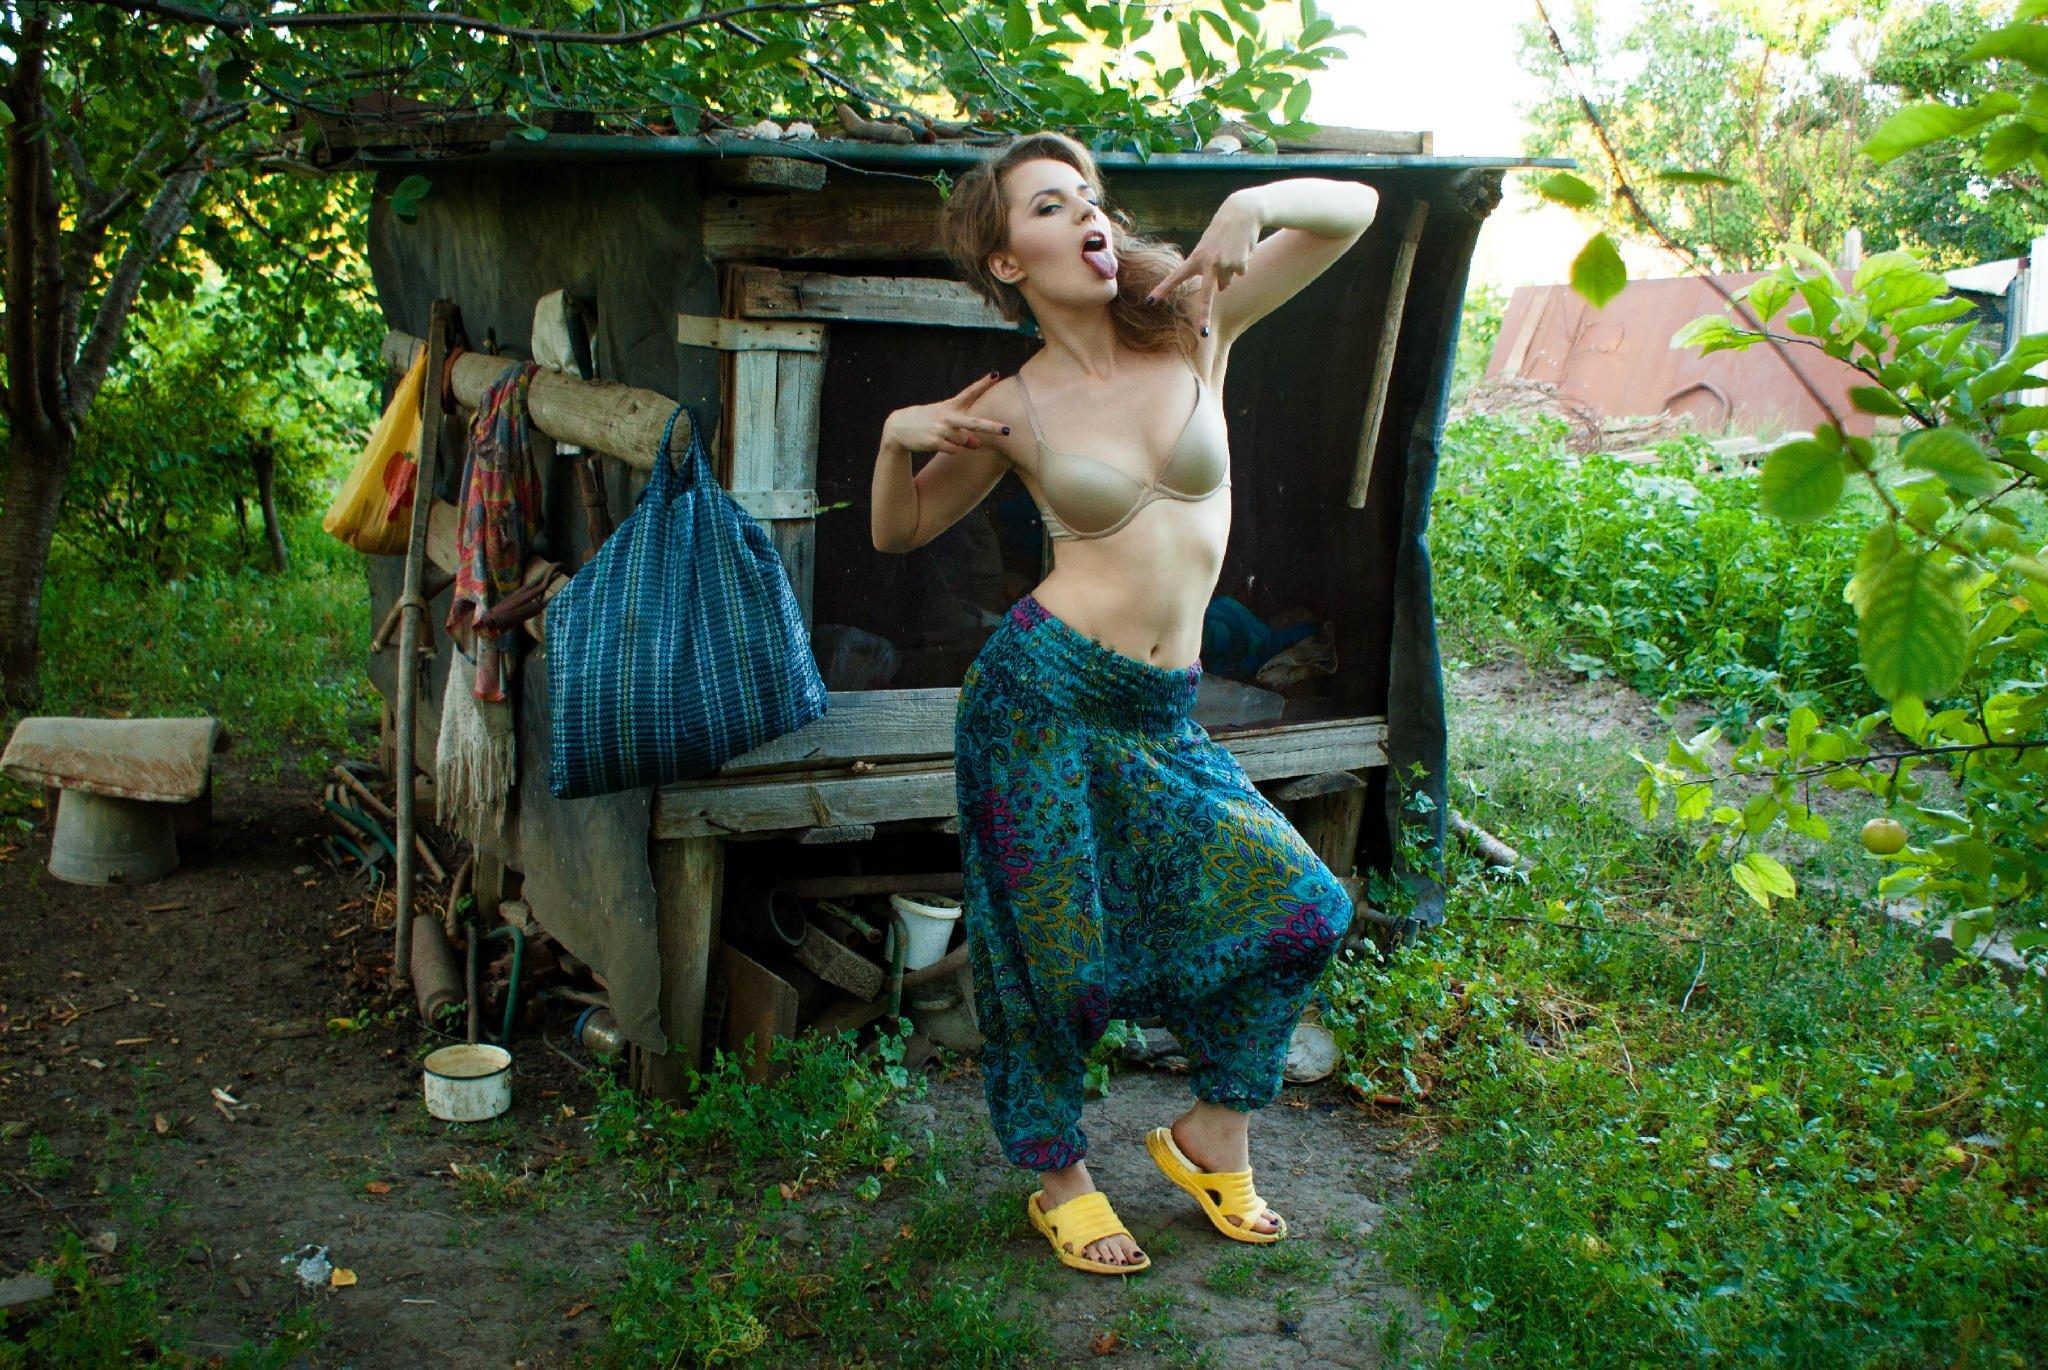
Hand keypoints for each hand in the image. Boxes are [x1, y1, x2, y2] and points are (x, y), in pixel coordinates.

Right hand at [884, 371, 1010, 455]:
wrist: (898, 428)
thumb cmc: (925, 423)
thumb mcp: (944, 423)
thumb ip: (964, 432)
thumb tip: (978, 444)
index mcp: (950, 406)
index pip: (969, 393)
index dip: (983, 384)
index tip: (996, 375)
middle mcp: (948, 416)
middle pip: (975, 423)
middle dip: (992, 427)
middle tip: (1008, 431)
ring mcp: (942, 429)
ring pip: (963, 441)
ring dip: (958, 442)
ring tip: (942, 436)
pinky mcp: (935, 441)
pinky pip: (954, 450)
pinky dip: (950, 449)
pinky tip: (937, 443)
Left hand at [1143, 191, 1263, 335]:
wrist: (1242, 213)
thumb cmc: (1221, 232)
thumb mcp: (1208, 249)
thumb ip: (1207, 269)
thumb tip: (1221, 291)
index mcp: (1195, 259)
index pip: (1175, 277)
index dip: (1162, 290)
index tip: (1149, 302)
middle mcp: (1207, 264)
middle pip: (1205, 296)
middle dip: (1204, 315)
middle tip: (1204, 333)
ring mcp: (1223, 265)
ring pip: (1226, 283)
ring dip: (1229, 272)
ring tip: (1230, 251)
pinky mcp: (1239, 264)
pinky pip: (1239, 273)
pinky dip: (1241, 264)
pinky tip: (1240, 249)